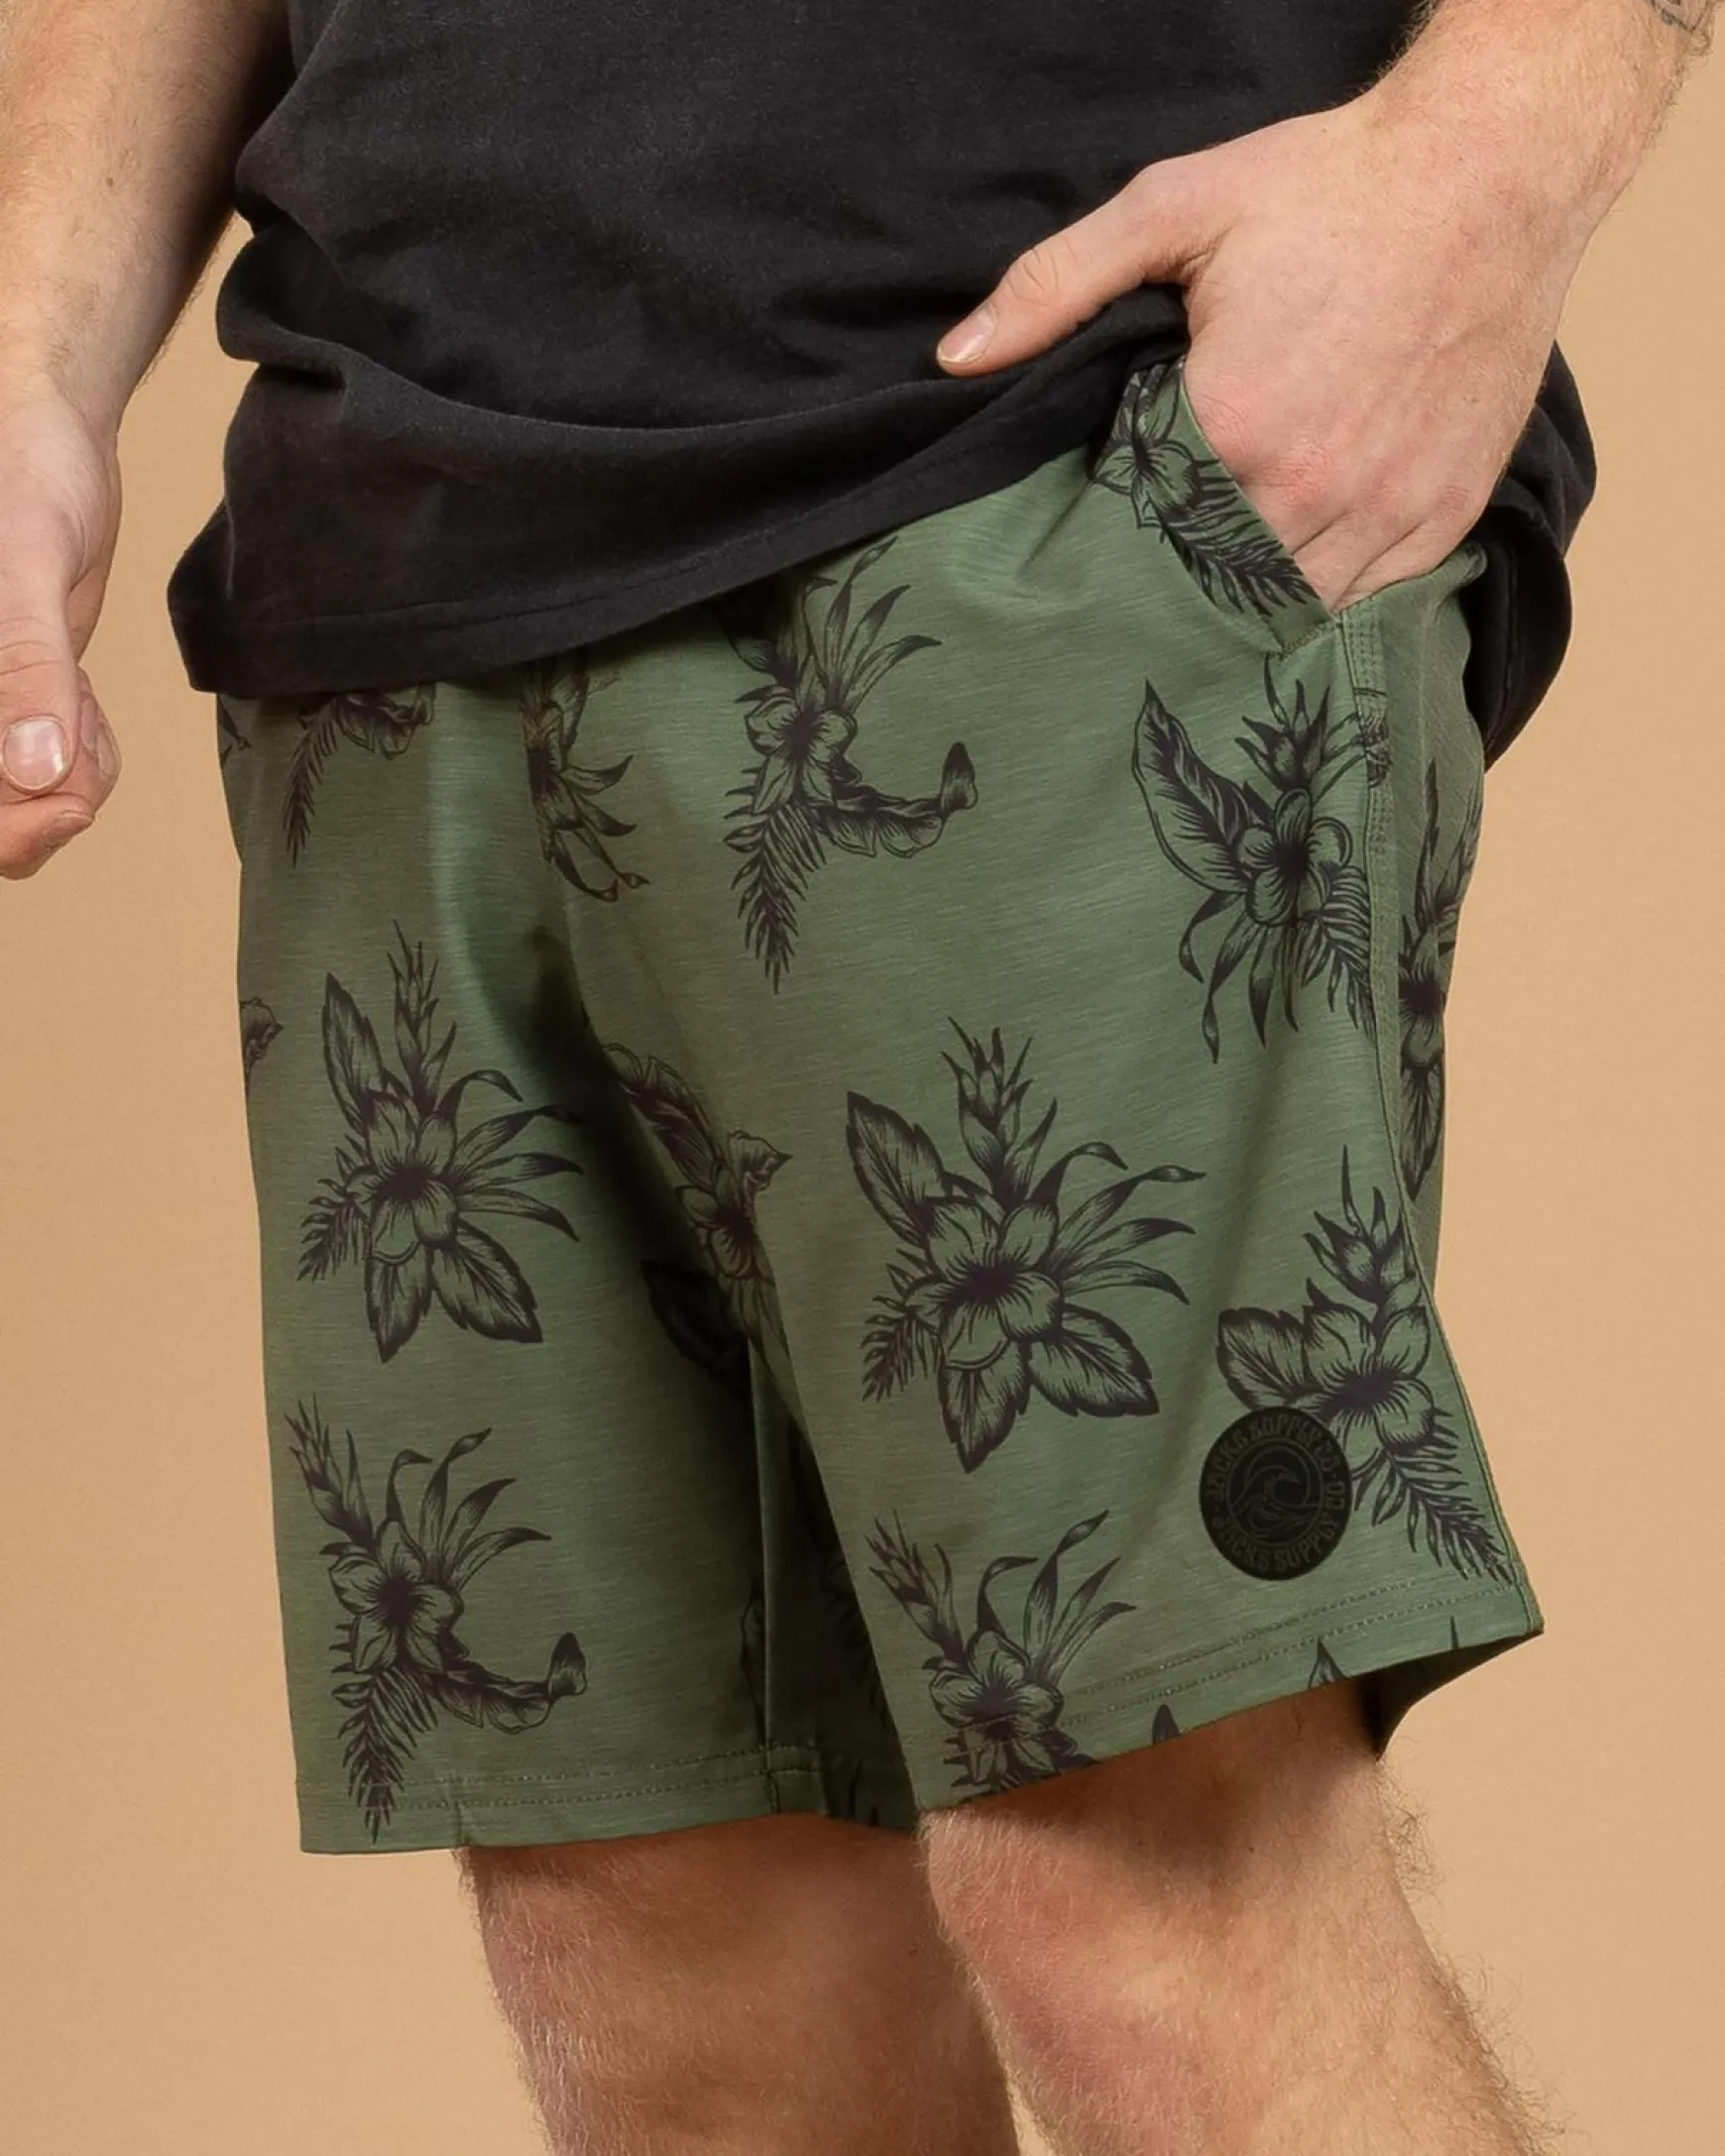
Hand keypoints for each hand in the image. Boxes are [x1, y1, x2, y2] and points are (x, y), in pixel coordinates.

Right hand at [0, 385, 122, 878]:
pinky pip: (48, 773)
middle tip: (88, 730)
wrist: (52, 435)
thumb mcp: (27, 565)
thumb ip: (29, 667)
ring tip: (83, 696)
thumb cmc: (24, 474)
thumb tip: (36, 773)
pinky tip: (85, 699)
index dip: (9, 829)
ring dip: (74, 772)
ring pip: (23, 803)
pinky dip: (84, 755)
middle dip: (49, 801)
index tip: (69, 800)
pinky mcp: (12, 704)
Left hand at [935, 87, 1594, 611]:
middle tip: (1130, 598)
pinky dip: (1322, 597)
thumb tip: (958, 356)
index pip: (1137, 534)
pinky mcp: (1441, 517)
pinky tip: (1284, 581)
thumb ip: (1055, 285)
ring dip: (1245, 606)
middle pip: (1209, 587)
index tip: (1082, 553)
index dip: (1106, 547)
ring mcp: (1384, 511)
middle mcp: (1310, 490)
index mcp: (1233, 427)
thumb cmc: (1330, 187)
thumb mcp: (1173, 209)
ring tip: (1204, 599)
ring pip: (1287, 610)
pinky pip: (1365, 598)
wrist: (1491, 172)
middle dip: (1168, 592)